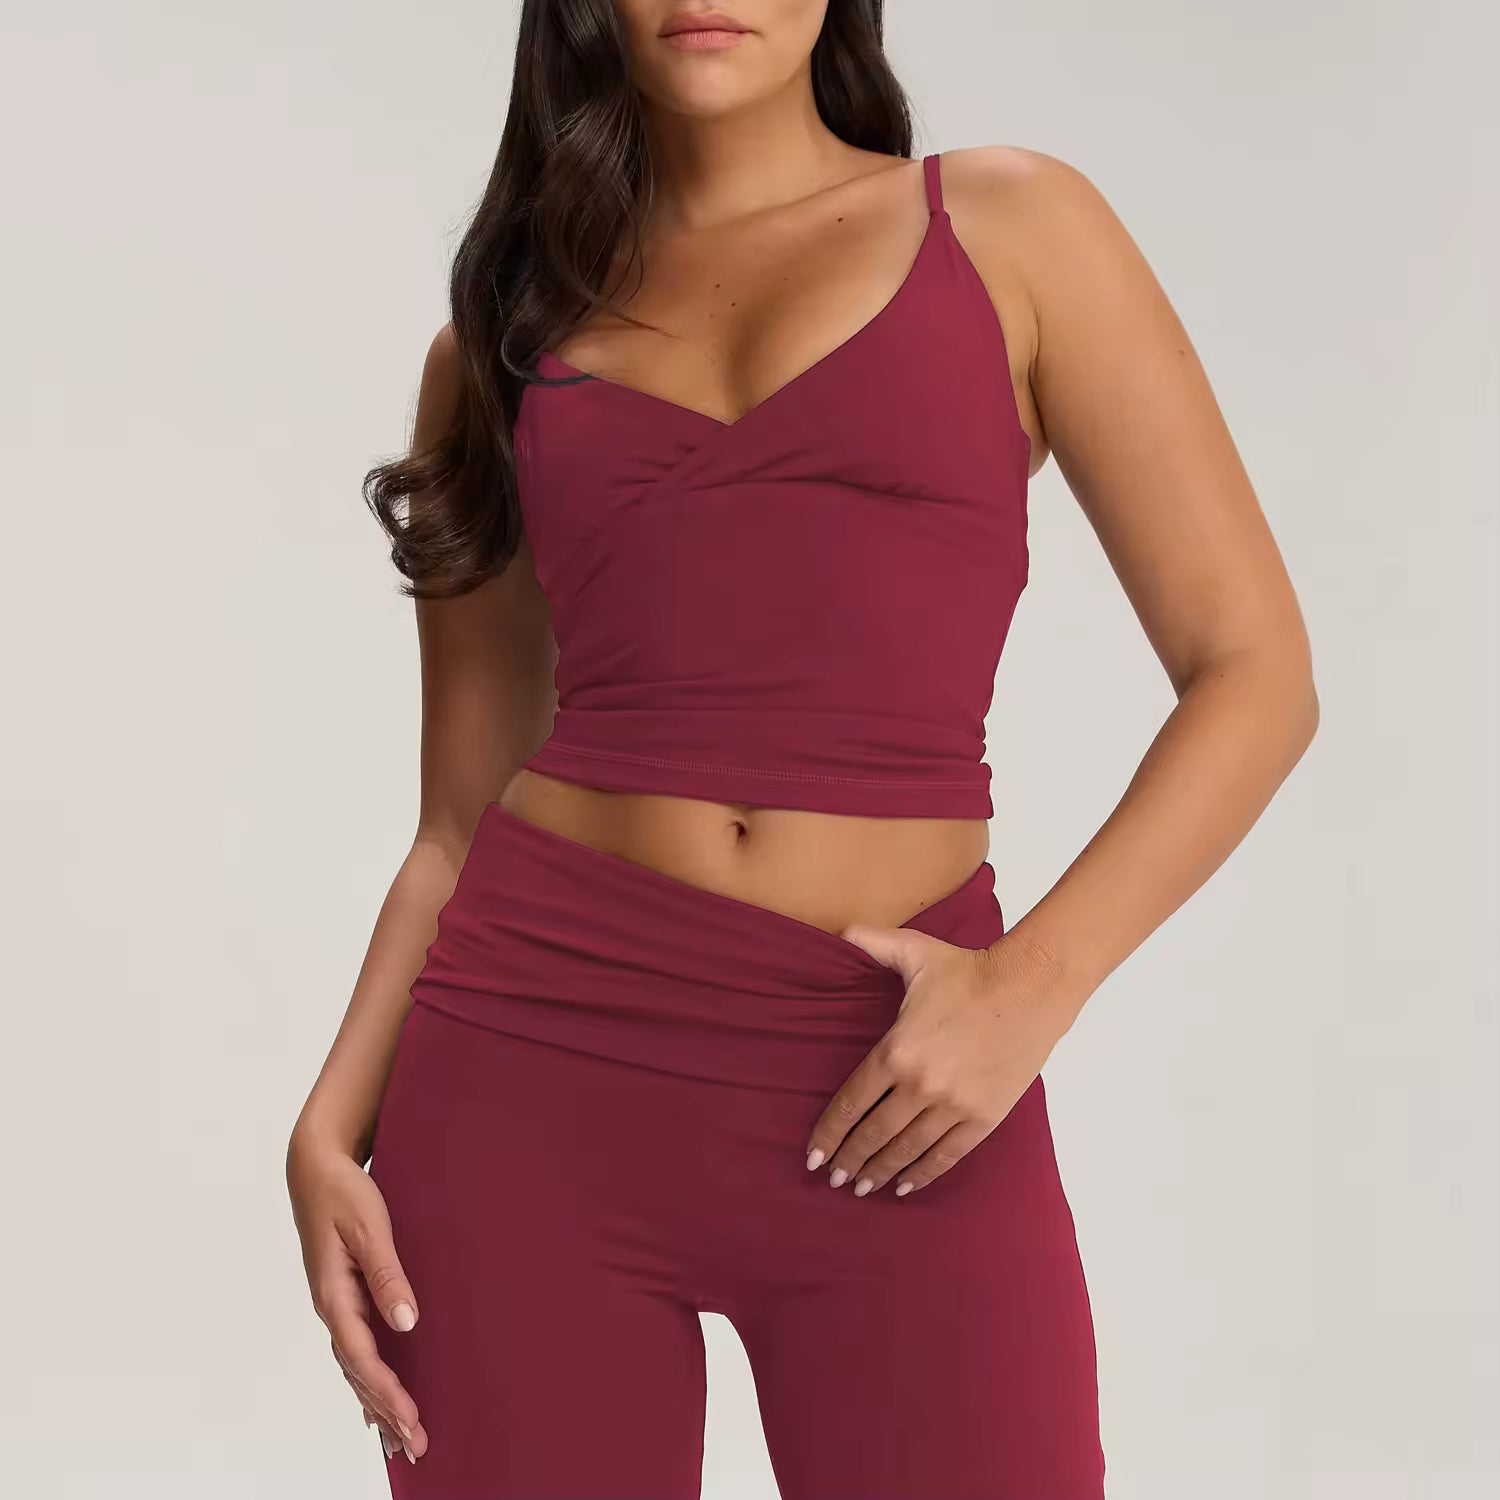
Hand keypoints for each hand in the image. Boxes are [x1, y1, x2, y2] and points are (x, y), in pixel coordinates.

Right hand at [286, 1130, 426, 1462]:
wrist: (315, 1168)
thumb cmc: (342, 1191)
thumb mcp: (369, 1226)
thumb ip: (387, 1274)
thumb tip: (407, 1321)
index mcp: (333, 1294)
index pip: (362, 1356)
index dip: (387, 1391)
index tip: (412, 1419)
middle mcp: (330, 1307)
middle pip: (358, 1372)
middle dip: (386, 1411)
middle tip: (417, 1448)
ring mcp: (334, 1305)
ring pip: (355, 1366)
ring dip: (377, 1403)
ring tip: (401, 1441)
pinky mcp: (341, 1296)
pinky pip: (354, 1350)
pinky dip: (366, 1381)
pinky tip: (375, 1404)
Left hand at [804, 926, 1069, 1196]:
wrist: (1031, 986)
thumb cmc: (969, 969)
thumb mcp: (914, 950)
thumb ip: (870, 942)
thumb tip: (838, 930)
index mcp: (896, 1050)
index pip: (851, 1102)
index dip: (830, 1132)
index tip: (814, 1155)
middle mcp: (921, 1085)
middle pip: (874, 1133)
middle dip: (850, 1160)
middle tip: (834, 1178)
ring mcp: (954, 1105)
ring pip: (907, 1150)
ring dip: (881, 1172)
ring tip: (861, 1188)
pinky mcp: (984, 1116)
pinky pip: (947, 1154)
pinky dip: (923, 1173)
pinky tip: (905, 1186)